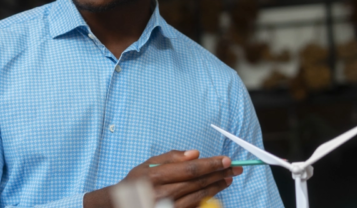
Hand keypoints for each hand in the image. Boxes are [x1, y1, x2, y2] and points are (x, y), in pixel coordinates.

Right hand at [83, 150, 242, 207]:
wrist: (123, 204)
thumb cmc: (137, 181)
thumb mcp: (149, 164)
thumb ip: (171, 157)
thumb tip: (195, 153)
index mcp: (156, 176)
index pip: (190, 169)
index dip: (210, 164)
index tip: (225, 160)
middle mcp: (162, 193)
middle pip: (198, 182)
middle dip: (218, 174)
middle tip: (233, 168)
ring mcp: (168, 206)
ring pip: (199, 196)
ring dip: (216, 187)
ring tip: (227, 179)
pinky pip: (195, 206)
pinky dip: (206, 198)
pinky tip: (215, 190)